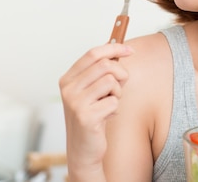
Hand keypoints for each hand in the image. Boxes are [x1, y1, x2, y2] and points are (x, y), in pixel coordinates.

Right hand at [59, 43, 134, 178]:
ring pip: (111, 81)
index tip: (129, 50)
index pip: (93, 53)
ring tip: (110, 103)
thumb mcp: (92, 91)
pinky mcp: (85, 117)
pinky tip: (107, 116)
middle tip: (119, 88)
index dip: (114, 48)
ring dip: (118, 92)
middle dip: (121, 74)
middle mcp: (68, 89)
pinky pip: (113, 101)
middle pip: (105, 65)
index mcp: (68, 79)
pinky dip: (115, 108)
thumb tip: (121, 49)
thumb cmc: (91, 117)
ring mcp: (75, 103)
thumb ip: (101, 72)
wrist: (83, 150)